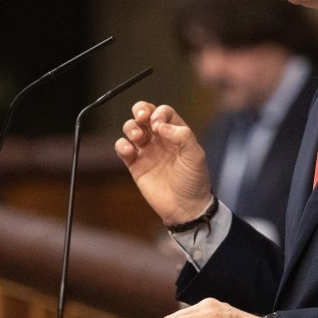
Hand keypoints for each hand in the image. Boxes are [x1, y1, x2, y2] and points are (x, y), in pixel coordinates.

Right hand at [114, 101, 212, 225]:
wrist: (185, 207)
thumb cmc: (194, 181)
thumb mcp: (196, 155)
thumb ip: (182, 135)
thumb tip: (160, 125)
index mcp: (176, 133)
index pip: (163, 112)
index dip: (159, 113)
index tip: (159, 126)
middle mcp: (160, 139)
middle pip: (144, 114)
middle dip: (140, 110)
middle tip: (142, 117)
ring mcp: (146, 151)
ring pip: (131, 128)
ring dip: (131, 127)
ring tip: (138, 137)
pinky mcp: (135, 165)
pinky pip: (122, 148)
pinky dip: (121, 145)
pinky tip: (130, 151)